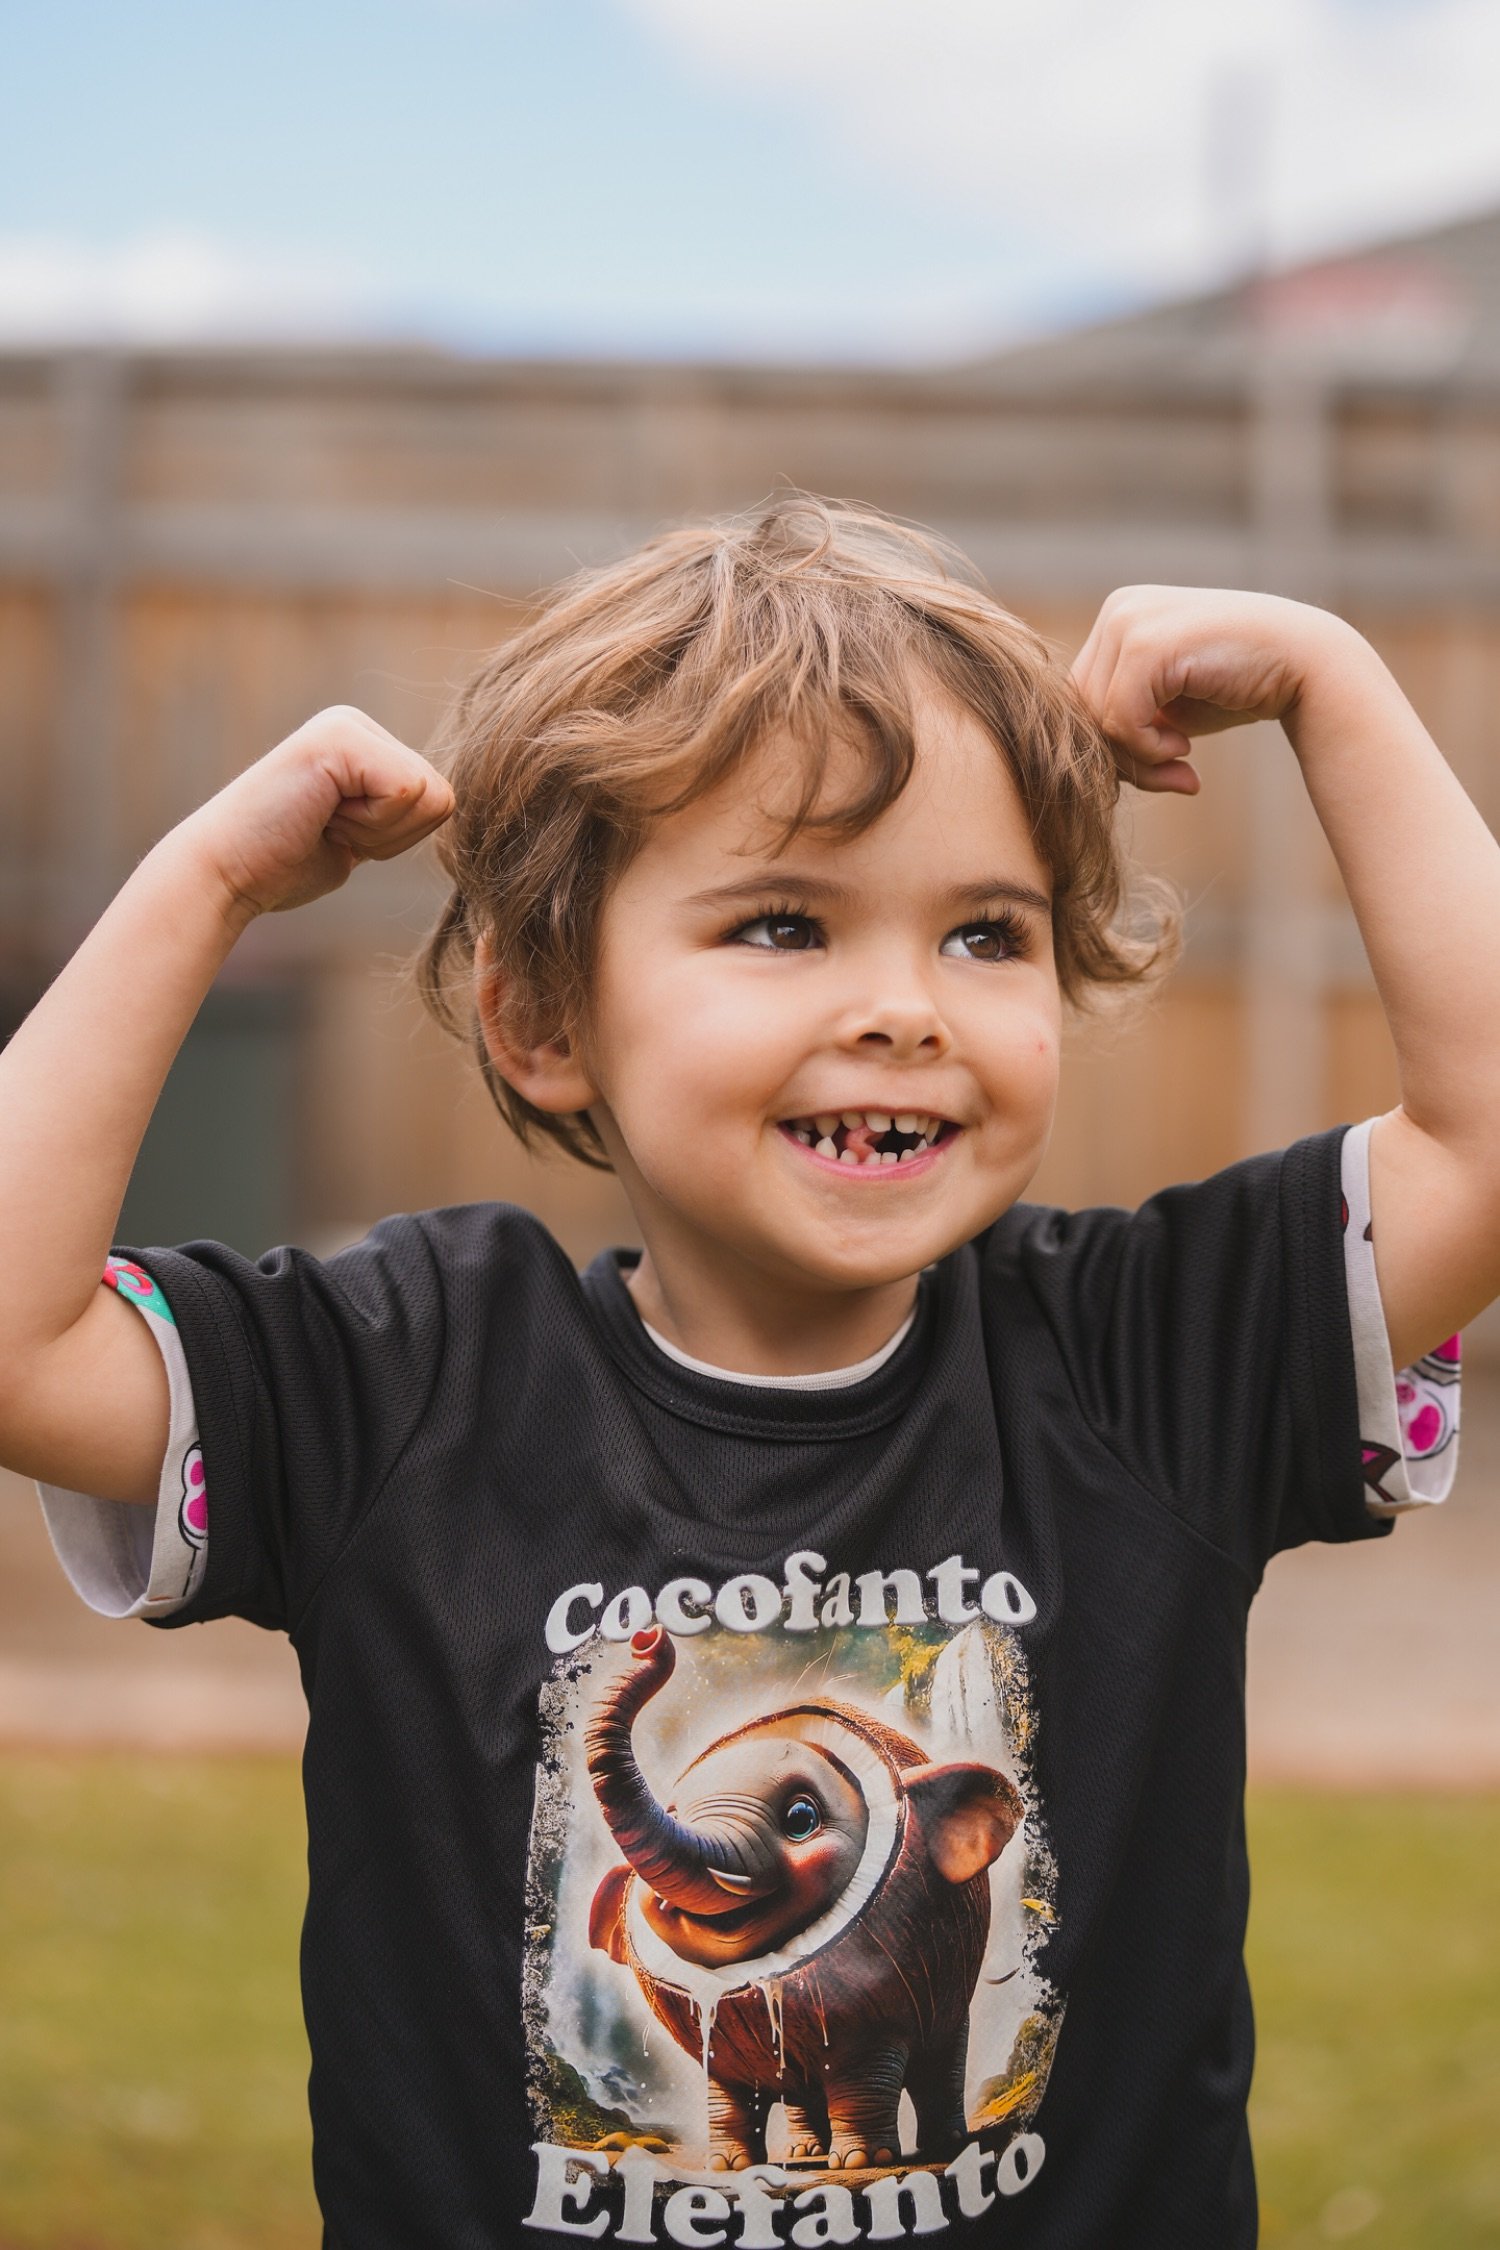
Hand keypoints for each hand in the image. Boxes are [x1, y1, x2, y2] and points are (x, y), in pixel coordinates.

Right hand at [174, 706, 454, 919]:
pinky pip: (407, 792)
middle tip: (328, 830)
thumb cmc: (282, 864)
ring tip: (322, 822)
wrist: (224, 873)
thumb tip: (445, 805)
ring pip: (428, 795)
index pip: (437, 800)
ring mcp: (349, 726)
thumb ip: (395, 814)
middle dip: (391, 836)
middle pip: (440, 797)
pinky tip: (320, 817)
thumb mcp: (357, 834)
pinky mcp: (341, 739)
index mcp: (364, 743)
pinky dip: (370, 825)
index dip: (396, 839)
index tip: (337, 835)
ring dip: (379, 831)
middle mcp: (357, 724)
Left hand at [1070, 586, 1357, 794]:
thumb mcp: (1167, 708)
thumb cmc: (1239, 689)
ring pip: (1095, 717)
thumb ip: (1120, 724)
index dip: (1109, 744)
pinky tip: (1184, 748)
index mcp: (1118, 619)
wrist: (1307, 665)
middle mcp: (1118, 610)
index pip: (1079, 697)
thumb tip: (1072, 767)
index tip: (1158, 769)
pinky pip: (1118, 719)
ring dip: (1136, 760)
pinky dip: (1146, 749)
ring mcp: (1130, 621)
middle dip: (1119, 756)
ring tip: (1180, 765)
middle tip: (1170, 777)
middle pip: (1079, 708)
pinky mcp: (1147, 644)